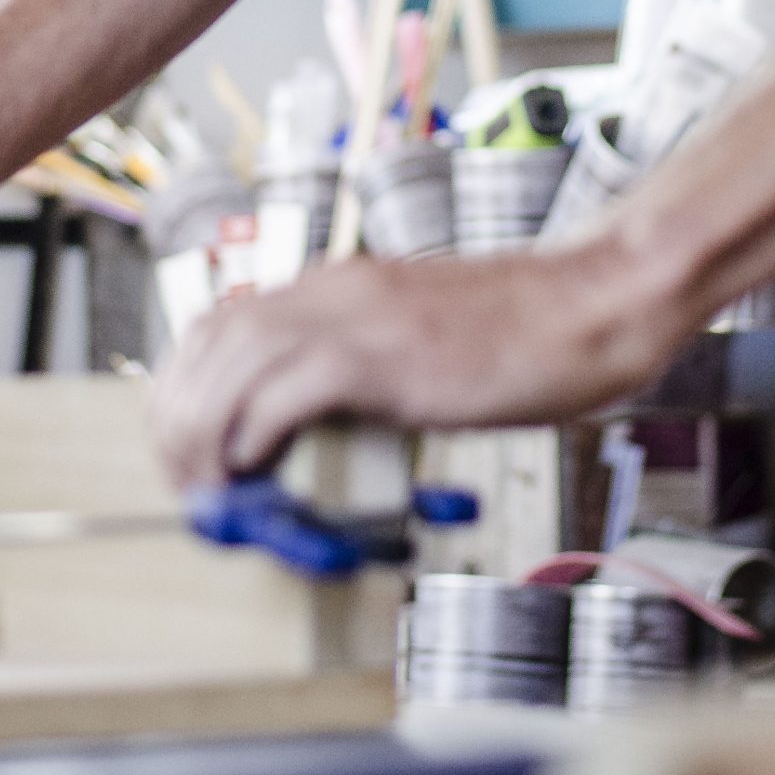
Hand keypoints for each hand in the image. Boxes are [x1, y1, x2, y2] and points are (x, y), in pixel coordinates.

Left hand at [150, 239, 676, 487]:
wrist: (594, 303)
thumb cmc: (522, 334)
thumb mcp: (417, 345)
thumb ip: (361, 376)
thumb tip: (309, 437)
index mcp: (339, 286)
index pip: (223, 323)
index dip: (187, 387)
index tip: (186, 444)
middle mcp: (335, 291)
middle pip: (212, 341)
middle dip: (180, 416)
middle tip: (185, 480)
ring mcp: (360, 318)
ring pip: (235, 363)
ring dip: (206, 431)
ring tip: (210, 488)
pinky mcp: (388, 356)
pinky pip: (289, 391)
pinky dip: (257, 432)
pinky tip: (256, 468)